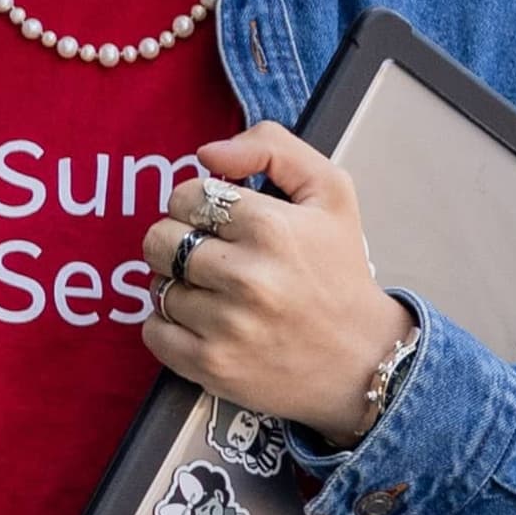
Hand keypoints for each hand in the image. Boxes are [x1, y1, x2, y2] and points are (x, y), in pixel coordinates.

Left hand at [139, 123, 412, 440]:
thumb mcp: (331, 192)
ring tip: (218, 293)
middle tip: (213, 256)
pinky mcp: (211, 366)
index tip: (222, 222)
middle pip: (159, 239)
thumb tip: (206, 153)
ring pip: (157, 285)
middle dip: (179, 242)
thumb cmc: (341, 271)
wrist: (363, 359)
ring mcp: (226, 325)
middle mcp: (247, 277)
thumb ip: (273, 148)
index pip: (187, 196)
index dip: (199, 205)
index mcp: (272, 227)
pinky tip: (205, 323)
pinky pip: (153, 331)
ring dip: (180, 286)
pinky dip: (170, 326)